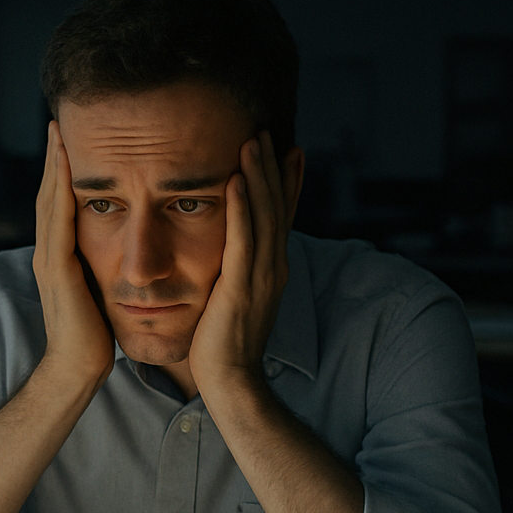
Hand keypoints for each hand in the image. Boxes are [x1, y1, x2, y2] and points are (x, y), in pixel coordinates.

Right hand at [32, 120, 114, 390]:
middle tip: (59, 121)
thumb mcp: (99, 292)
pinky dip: (59, 190)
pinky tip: (66, 168)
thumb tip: (122, 253)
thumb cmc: (93, 337)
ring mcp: (49, 259)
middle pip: (49, 194)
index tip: (72, 140)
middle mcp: (49, 253)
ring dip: (54, 165)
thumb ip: (102, 269)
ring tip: (59, 132)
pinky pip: (58, 220)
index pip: (61, 204)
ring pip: (49, 201)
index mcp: (60, 257)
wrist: (76, 369)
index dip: (63, 172)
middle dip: (54, 158)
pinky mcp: (56, 269)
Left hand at [188, 132, 292, 394]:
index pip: (282, 216)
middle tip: (266, 130)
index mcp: (271, 269)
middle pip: (277, 207)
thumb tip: (232, 254)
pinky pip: (242, 241)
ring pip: (264, 216)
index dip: (287, 181)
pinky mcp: (241, 288)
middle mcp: (273, 268)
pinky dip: (241, 208)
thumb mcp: (235, 299)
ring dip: (259, 176)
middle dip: (273, 167)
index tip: (289, 149)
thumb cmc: (224, 345)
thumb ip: (237, 272)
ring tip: (253, 140)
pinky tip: (237, 180)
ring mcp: (260, 277)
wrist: (229, 382)